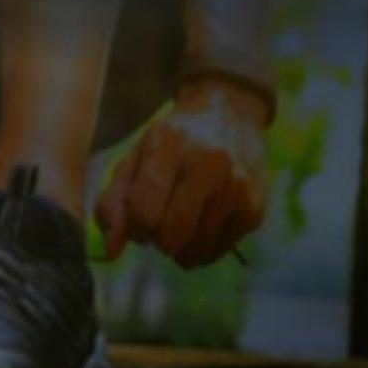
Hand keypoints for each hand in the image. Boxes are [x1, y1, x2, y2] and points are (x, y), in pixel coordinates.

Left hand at [96, 78, 270, 267]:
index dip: (134, 226)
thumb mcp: (135, 158)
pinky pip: (218, 252)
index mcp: (169, 146)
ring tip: (180, 224)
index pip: (142, 210)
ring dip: (179, 248)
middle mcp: (209, 165)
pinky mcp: (255, 209)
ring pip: (195, 250)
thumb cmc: (172, 141)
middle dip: (156, 239)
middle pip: (170, 235)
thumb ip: (114, 203)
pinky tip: (200, 227)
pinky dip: (202, 249)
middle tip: (159, 224)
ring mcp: (237, 188)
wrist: (228, 115)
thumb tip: (112, 252)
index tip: (138, 219)